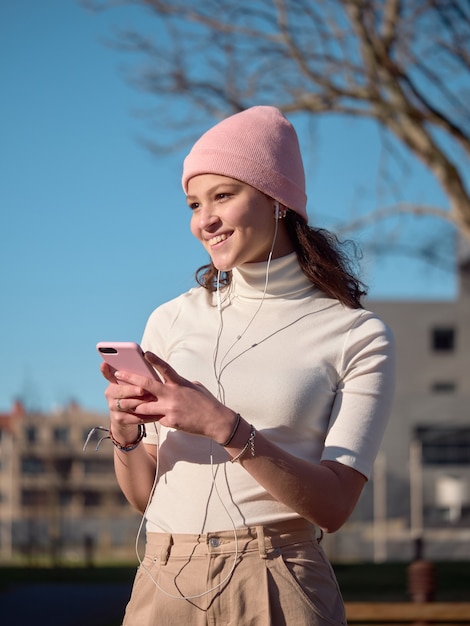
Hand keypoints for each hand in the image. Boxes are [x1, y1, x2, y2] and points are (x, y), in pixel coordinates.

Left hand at [102, 351, 237, 442]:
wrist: (216, 421)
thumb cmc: (207, 402)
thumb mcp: (195, 387)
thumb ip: (181, 383)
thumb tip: (173, 382)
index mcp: (179, 383)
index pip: (165, 369)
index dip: (154, 360)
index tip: (144, 352)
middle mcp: (173, 394)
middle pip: (147, 385)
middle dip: (130, 379)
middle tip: (118, 374)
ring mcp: (170, 409)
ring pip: (144, 406)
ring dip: (135, 405)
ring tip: (124, 403)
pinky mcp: (170, 422)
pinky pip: (156, 419)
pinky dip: (153, 418)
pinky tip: (149, 419)